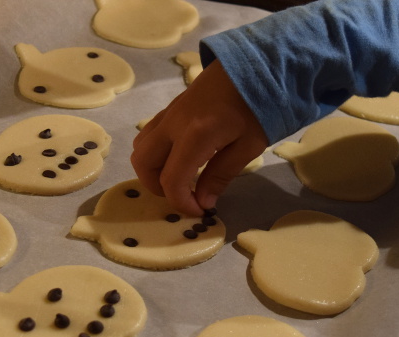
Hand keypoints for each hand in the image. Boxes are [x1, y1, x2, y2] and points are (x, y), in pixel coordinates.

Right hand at [130, 60, 267, 215]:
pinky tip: (180, 158)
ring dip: (153, 169)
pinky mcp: (170, 109)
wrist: (255, 63)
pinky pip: (149, 134)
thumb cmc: (257, 106)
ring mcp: (168, 114)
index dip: (181, 202)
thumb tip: (203, 203)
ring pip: (141, 148)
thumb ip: (221, 175)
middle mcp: (173, 124)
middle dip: (157, 187)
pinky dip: (156, 153)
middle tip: (183, 195)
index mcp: (195, 135)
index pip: (171, 180)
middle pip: (143, 163)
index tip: (199, 211)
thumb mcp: (248, 146)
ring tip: (180, 178)